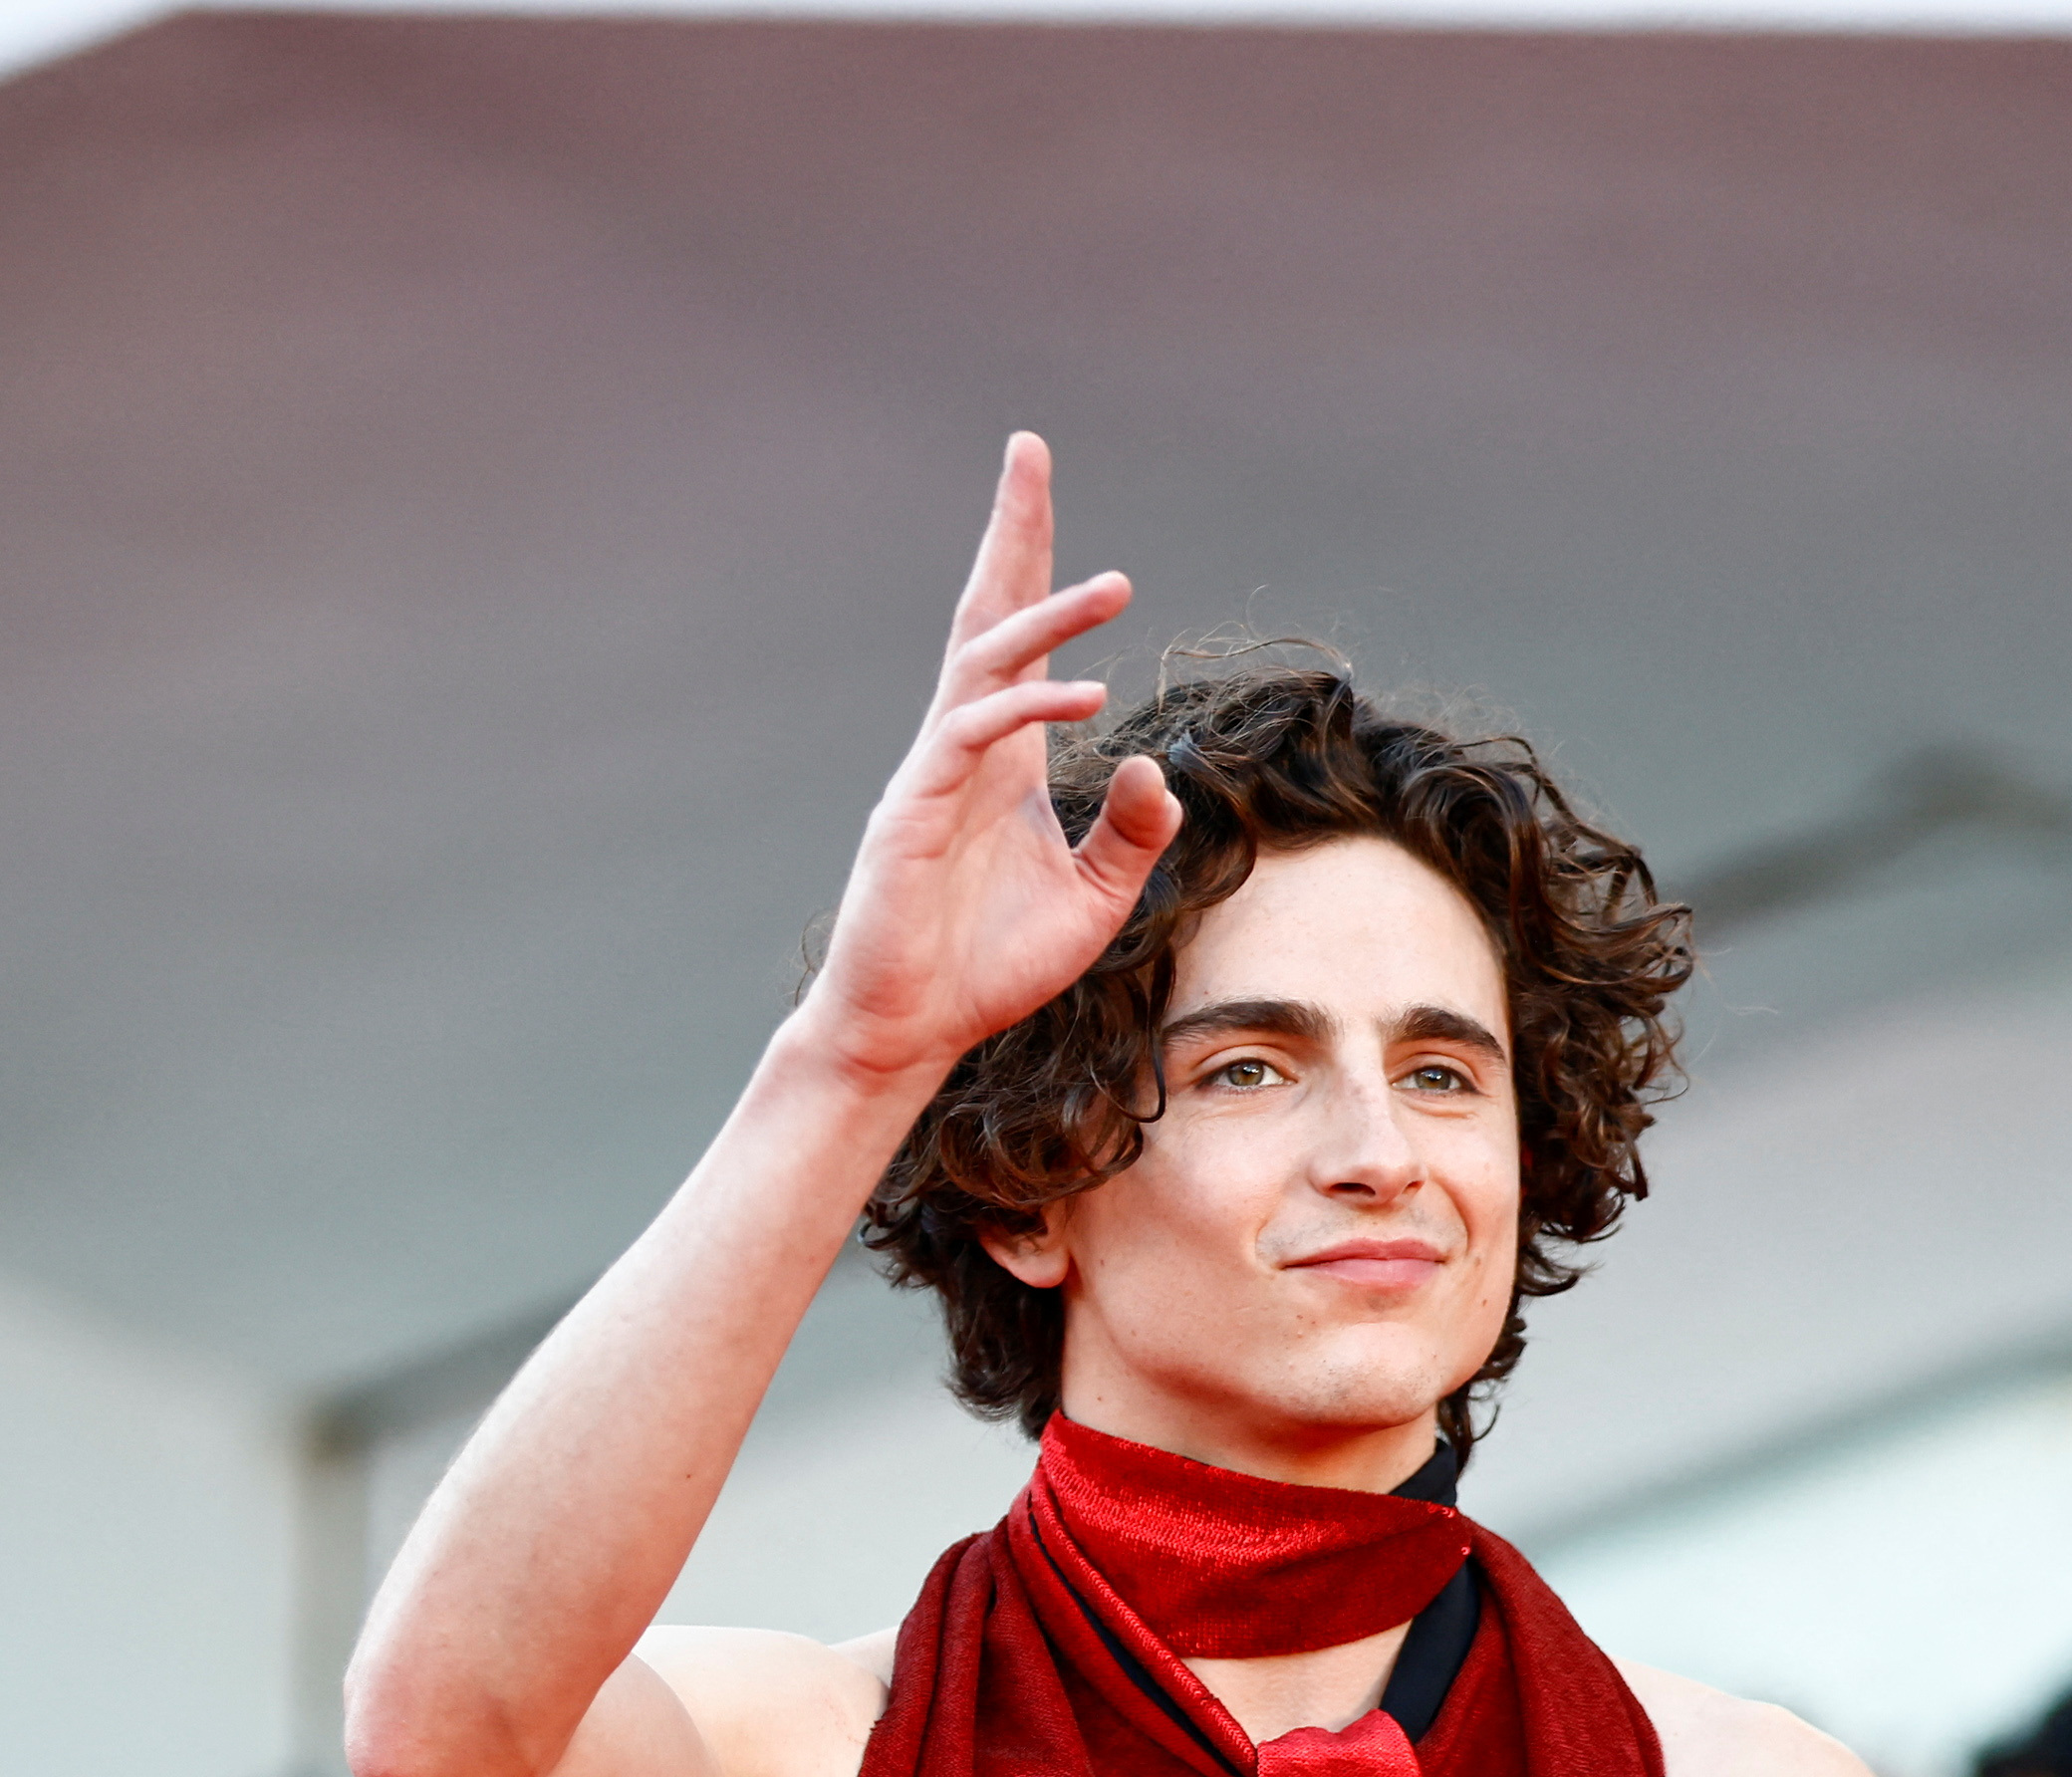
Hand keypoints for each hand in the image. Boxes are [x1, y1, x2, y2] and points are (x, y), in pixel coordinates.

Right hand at [786, 436, 1184, 1091]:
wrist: (913, 1030)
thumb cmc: (990, 966)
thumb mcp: (1094, 900)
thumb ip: (1133, 835)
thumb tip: (1158, 769)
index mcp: (1006, 760)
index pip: (1021, 639)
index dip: (1036, 564)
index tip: (1040, 487)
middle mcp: (966, 747)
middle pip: (986, 615)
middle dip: (1010, 534)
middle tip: (1028, 452)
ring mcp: (934, 772)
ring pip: (984, 662)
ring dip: (1049, 618)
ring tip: (1117, 587)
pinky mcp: (914, 811)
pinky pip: (972, 735)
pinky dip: (1028, 706)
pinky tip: (1085, 696)